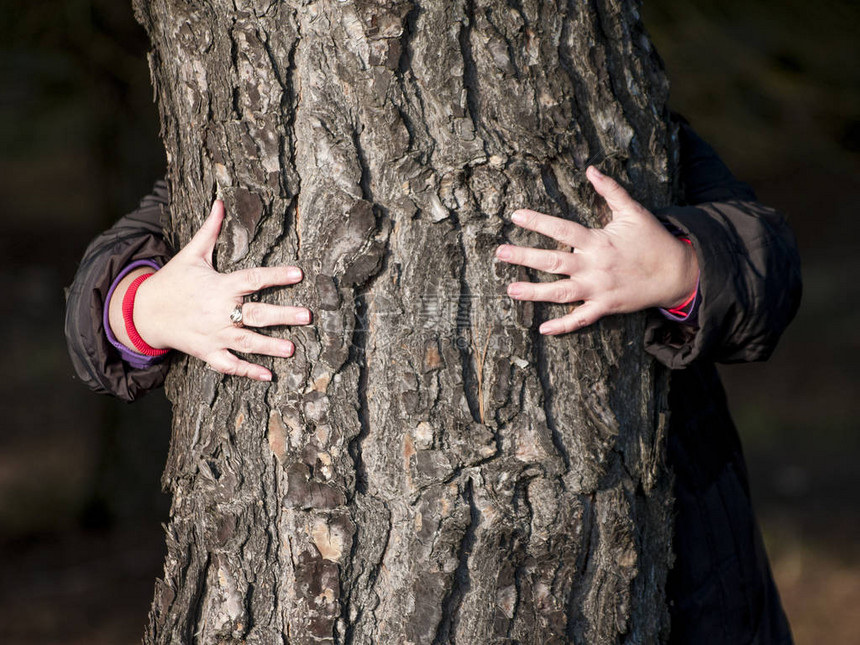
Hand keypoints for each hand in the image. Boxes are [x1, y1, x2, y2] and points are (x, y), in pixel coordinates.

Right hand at [122, 200, 309, 380]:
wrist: (143, 312)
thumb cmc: (172, 281)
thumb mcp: (190, 254)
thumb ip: (210, 230)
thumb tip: (220, 201)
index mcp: (219, 286)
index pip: (253, 279)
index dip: (276, 276)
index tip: (298, 273)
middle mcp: (219, 312)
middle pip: (256, 315)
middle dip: (283, 316)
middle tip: (307, 316)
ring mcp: (214, 334)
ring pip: (247, 342)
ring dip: (270, 347)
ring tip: (292, 349)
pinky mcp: (207, 352)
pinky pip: (229, 365)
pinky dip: (247, 372)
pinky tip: (268, 375)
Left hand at [496, 166, 698, 334]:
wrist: (677, 273)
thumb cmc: (653, 240)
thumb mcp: (633, 211)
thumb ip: (610, 190)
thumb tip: (591, 170)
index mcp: (598, 241)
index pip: (561, 229)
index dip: (537, 222)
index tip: (515, 216)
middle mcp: (594, 266)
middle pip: (553, 261)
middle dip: (524, 257)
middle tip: (500, 253)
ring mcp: (598, 289)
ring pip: (560, 292)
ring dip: (534, 292)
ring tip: (511, 290)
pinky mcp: (605, 307)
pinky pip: (581, 319)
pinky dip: (562, 326)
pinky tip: (542, 329)